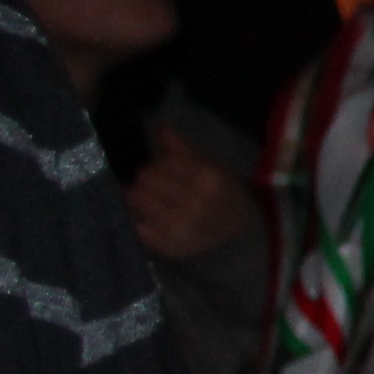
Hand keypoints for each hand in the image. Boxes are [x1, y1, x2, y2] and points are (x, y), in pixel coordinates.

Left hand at [128, 142, 258, 264]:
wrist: (238, 236)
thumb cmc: (222, 195)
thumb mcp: (212, 168)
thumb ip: (184, 149)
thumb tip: (162, 128)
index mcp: (208, 179)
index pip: (161, 162)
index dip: (159, 164)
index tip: (164, 171)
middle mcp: (195, 202)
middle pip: (145, 178)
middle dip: (146, 180)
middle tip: (154, 186)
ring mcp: (181, 226)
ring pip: (135, 199)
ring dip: (138, 197)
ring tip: (150, 201)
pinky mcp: (168, 245)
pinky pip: (137, 225)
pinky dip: (139, 220)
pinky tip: (150, 219)